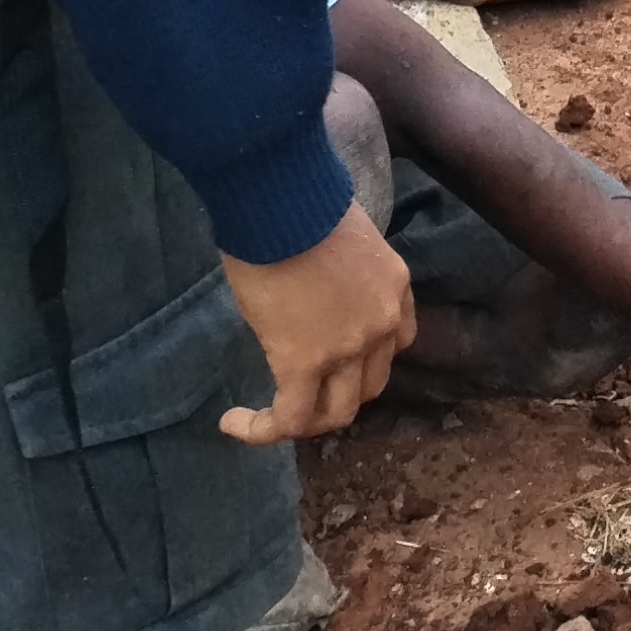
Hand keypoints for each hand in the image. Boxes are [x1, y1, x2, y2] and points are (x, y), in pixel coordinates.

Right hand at [217, 205, 414, 442]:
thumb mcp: (345, 239)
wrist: (283, 201)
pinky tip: (233, 422)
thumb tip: (314, 284)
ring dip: (306, 420)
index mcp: (395, 287)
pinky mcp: (305, 363)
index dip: (365, 358)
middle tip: (300, 389)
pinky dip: (262, 429)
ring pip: (338, 412)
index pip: (396, 341)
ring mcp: (349, 348)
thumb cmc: (301, 205)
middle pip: (371, 384)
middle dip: (338, 393)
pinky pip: (291, 418)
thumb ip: (342, 273)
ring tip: (270, 417)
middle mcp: (383, 323)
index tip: (332, 359)